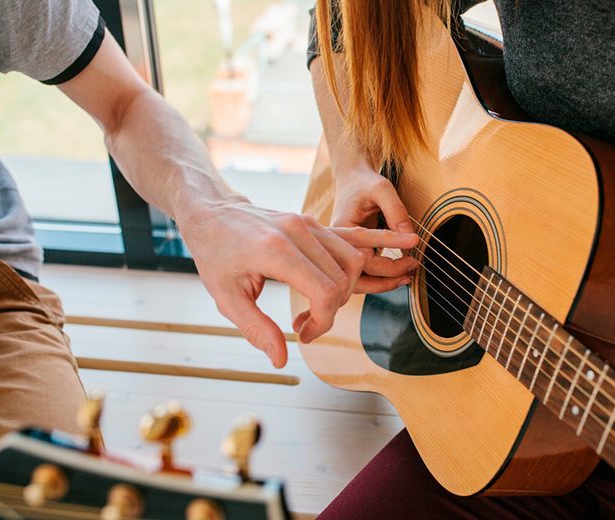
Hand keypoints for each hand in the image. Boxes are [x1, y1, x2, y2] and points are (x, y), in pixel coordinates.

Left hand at [177, 200, 417, 367]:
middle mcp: (300, 232)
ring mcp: (310, 224)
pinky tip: (402, 244)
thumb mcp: (226, 298)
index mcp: (277, 250)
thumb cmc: (215, 254)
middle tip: (308, 325)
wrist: (212, 212)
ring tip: (322, 305)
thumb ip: (256, 329)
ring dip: (347, 288)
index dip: (323, 321)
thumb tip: (282, 359)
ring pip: (353, 260)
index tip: (304, 334)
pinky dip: (368, 253)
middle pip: (344, 278)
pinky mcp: (314, 223)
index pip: (326, 291)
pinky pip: (351, 240)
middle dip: (333, 309)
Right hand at [332, 165, 418, 291]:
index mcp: (340, 230)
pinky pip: (362, 273)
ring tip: (407, 278)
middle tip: (411, 270)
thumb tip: (410, 237)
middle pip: (357, 276)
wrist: (352, 178)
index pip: (363, 258)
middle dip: (386, 279)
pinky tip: (400, 274)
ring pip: (357, 280)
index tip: (414, 251)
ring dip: (382, 283)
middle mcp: (337, 246)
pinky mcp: (351, 252)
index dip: (389, 262)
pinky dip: (380, 277)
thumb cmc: (364, 181)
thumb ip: (396, 211)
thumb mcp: (382, 188)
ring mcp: (342, 251)